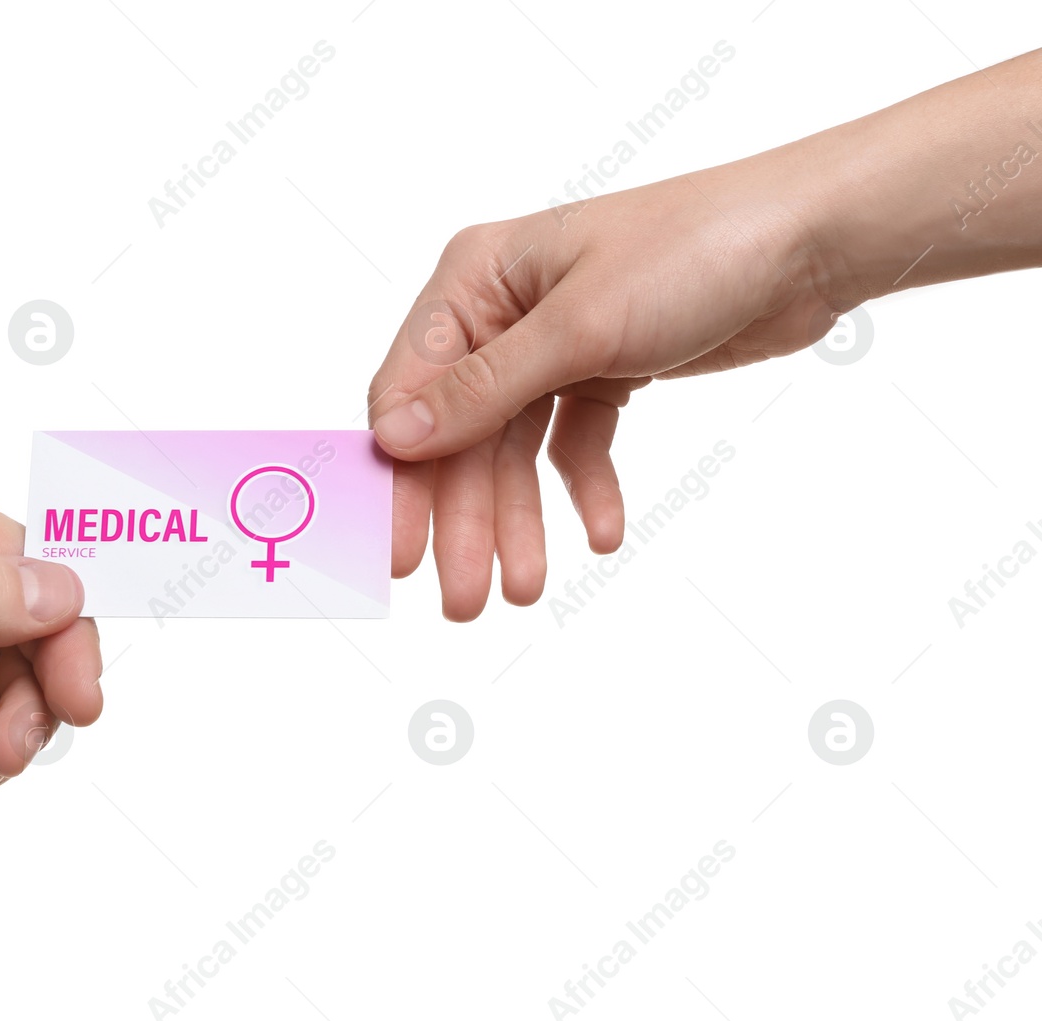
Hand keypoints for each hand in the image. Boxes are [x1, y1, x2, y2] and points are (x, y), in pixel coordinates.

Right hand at [367, 157, 846, 618]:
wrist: (809, 240)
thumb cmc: (693, 250)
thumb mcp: (579, 329)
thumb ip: (483, 390)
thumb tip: (393, 437)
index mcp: (474, 278)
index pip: (409, 390)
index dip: (402, 475)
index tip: (399, 551)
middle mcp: (502, 312)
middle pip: (462, 434)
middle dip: (467, 518)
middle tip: (467, 599)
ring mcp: (552, 346)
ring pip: (514, 450)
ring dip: (520, 518)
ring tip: (526, 590)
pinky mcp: (603, 372)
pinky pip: (574, 444)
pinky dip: (585, 488)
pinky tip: (604, 533)